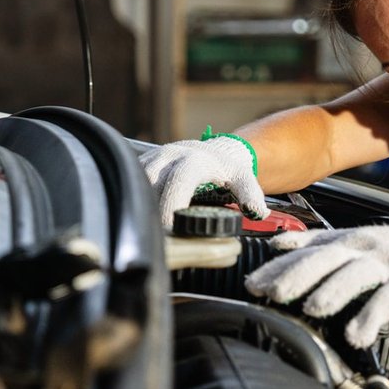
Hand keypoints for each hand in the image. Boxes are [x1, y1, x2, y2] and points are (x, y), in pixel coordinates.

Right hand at [138, 135, 267, 227]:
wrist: (215, 151)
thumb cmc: (229, 170)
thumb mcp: (243, 179)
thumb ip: (251, 194)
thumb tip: (258, 213)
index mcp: (194, 160)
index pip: (178, 182)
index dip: (171, 206)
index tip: (170, 230)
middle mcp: (170, 155)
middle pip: (150, 182)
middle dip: (150, 210)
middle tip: (155, 237)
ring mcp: (153, 157)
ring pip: (135, 180)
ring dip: (138, 205)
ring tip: (145, 230)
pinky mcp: (142, 162)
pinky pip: (129, 180)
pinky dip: (132, 198)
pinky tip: (138, 219)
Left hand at [244, 218, 388, 346]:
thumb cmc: (388, 255)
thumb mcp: (350, 243)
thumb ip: (314, 244)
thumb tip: (275, 244)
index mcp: (345, 240)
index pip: (305, 252)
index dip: (278, 268)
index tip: (252, 285)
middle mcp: (363, 247)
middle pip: (326, 259)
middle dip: (297, 276)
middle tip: (274, 294)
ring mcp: (387, 263)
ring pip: (356, 275)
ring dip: (333, 291)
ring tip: (313, 309)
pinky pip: (387, 299)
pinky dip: (370, 317)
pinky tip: (355, 335)